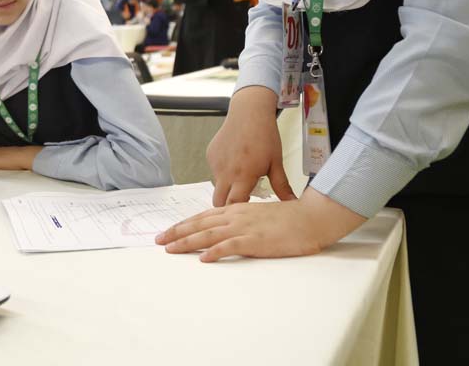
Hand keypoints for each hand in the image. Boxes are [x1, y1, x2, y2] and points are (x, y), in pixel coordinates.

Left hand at [154, 188, 366, 260]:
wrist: (310, 218)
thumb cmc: (287, 219)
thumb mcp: (257, 215)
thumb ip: (240, 220)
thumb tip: (224, 230)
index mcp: (235, 209)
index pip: (202, 216)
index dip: (183, 224)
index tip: (168, 231)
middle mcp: (235, 216)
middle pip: (199, 224)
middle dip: (176, 232)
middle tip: (158, 241)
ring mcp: (244, 227)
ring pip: (208, 234)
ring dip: (186, 242)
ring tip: (170, 249)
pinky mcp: (255, 240)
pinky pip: (230, 246)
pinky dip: (214, 252)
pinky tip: (203, 259)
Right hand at [207, 86, 295, 205]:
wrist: (249, 112)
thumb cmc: (264, 135)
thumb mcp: (276, 162)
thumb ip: (282, 186)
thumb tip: (292, 203)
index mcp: (243, 176)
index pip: (234, 205)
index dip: (239, 213)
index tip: (248, 214)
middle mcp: (226, 172)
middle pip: (218, 202)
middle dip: (228, 206)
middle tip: (242, 201)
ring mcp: (216, 164)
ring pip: (217, 186)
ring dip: (227, 188)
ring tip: (242, 177)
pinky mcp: (210, 156)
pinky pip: (215, 171)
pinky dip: (223, 172)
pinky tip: (236, 162)